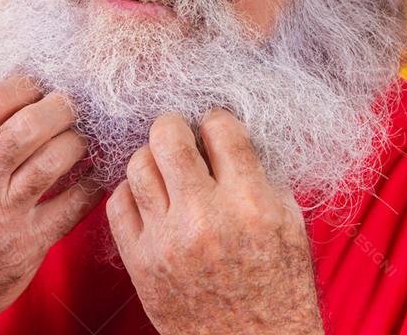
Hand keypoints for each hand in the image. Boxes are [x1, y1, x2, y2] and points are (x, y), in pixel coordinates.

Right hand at [0, 76, 104, 334]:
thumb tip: (4, 96)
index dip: (23, 85)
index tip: (36, 86)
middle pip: (31, 125)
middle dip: (59, 106)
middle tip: (69, 105)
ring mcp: (1, 215)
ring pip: (57, 158)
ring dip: (77, 141)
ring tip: (78, 139)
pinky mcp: (27, 246)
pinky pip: (75, 203)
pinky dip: (91, 182)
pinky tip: (93, 173)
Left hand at [105, 108, 323, 334]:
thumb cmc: (278, 286)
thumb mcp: (289, 223)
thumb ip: (260, 174)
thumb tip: (227, 134)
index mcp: (250, 203)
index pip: (219, 127)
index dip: (216, 120)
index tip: (214, 127)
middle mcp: (204, 218)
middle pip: (166, 136)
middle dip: (173, 126)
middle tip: (181, 135)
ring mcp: (166, 241)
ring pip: (136, 164)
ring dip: (152, 158)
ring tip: (166, 169)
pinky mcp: (140, 263)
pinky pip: (117, 204)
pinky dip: (131, 192)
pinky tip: (150, 198)